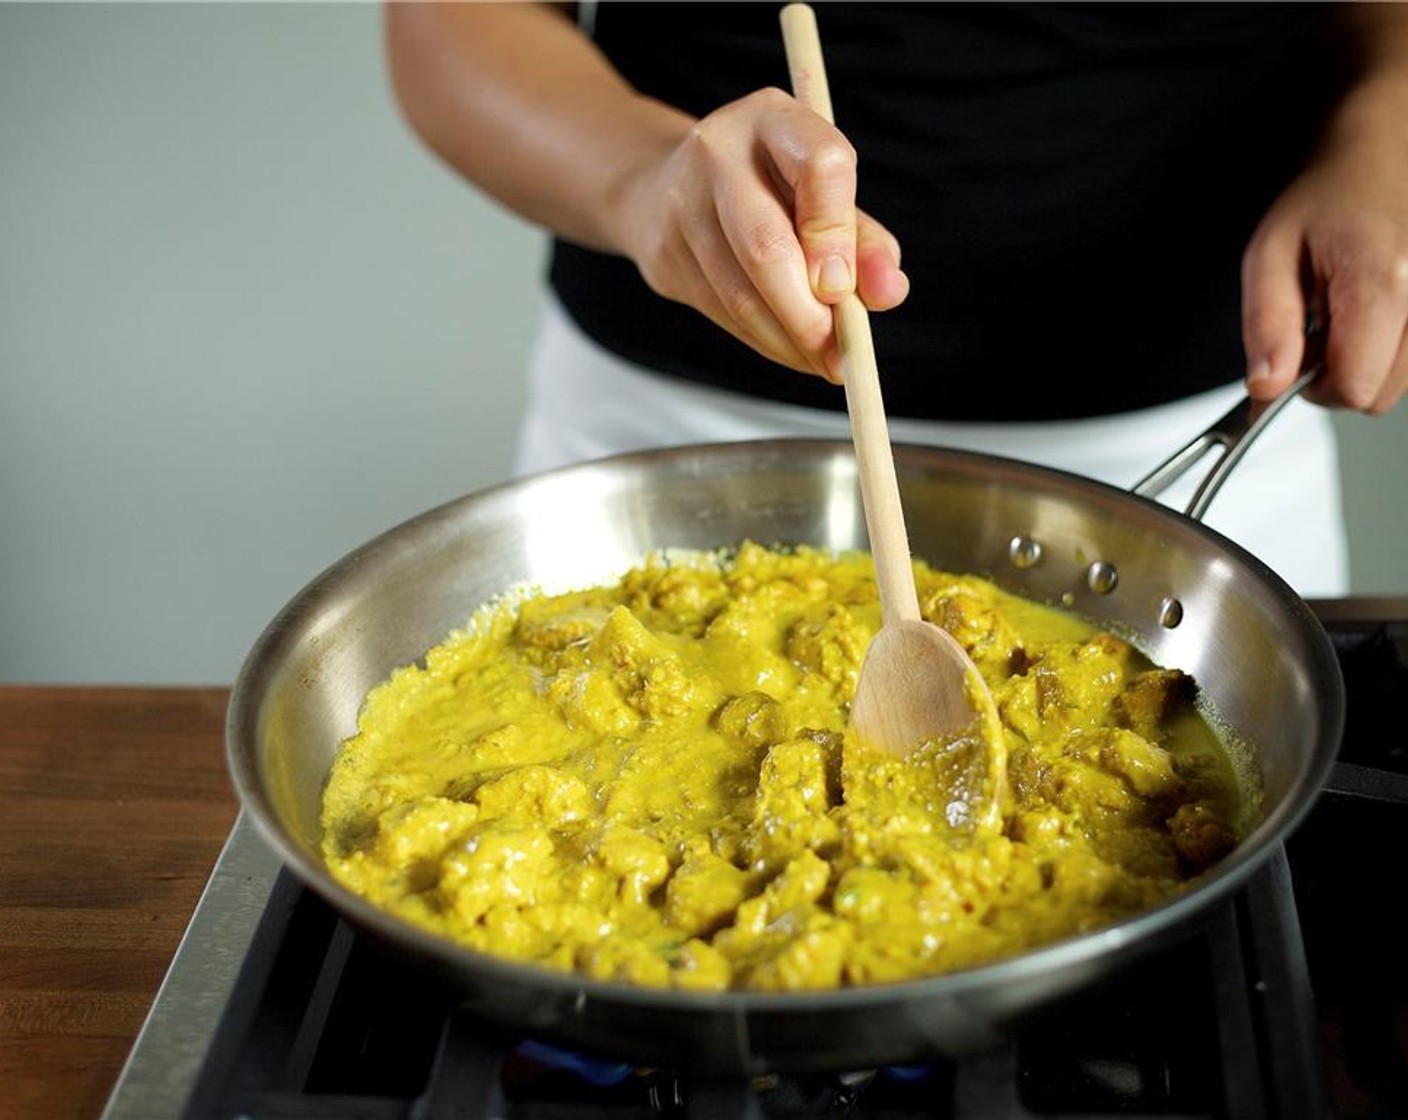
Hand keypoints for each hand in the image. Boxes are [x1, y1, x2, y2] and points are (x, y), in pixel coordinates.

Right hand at [612, 87, 908, 382]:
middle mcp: (719, 151)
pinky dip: (764, 342)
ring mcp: (681, 203)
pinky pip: (722, 314)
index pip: (821, 167)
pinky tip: (791, 350)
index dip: (838, 237)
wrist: (661, 187)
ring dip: (789, 341)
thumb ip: (864, 242)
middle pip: (766, 246)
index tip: (847, 291)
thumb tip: (888, 293)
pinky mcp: (663, 253)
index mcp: (773, 118)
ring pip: (740, 294)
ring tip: (823, 360)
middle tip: (839, 354)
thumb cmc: (766, 189)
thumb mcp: (824, 196)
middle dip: (809, 315)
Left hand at [1241, 81, 1407, 414]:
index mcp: (1382, 278)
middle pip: (1379, 393)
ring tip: (1345, 317)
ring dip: (1364, 365)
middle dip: (1338, 379)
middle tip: (1317, 334)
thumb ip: (1266, 327)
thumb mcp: (1269, 257)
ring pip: (1400, 384)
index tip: (1296, 362)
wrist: (1379, 159)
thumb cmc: (1325, 200)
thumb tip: (1266, 388)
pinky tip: (1370, 316)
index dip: (1314, 387)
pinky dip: (1387, 352)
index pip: (1354, 385)